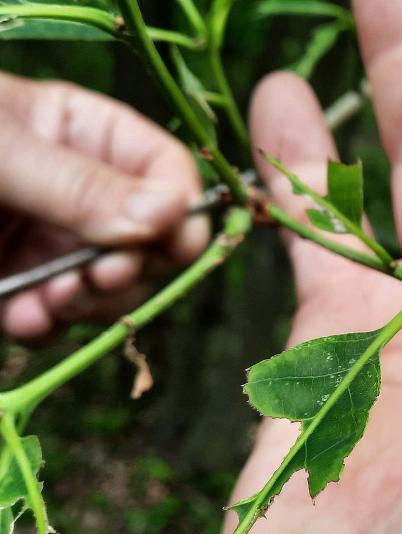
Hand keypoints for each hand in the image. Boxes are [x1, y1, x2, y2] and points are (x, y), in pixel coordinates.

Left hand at [0, 72, 208, 339]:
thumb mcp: (2, 151)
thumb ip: (83, 184)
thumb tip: (171, 216)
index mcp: (89, 135)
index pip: (169, 171)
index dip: (180, 208)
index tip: (167, 239)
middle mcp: (85, 191)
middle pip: (156, 241)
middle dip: (133, 266)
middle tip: (101, 275)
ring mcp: (56, 241)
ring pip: (117, 288)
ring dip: (92, 304)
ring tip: (47, 302)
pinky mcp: (24, 288)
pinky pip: (62, 319)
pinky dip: (49, 327)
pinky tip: (23, 317)